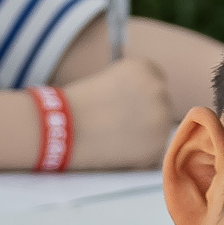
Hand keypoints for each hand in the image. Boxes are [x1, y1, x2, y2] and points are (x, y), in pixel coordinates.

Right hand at [61, 56, 171, 170]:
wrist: (62, 128)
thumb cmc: (76, 105)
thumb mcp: (107, 79)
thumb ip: (131, 86)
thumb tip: (143, 101)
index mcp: (145, 69)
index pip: (155, 80)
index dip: (139, 95)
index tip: (125, 106)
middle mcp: (158, 90)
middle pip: (161, 104)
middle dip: (145, 115)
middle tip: (119, 126)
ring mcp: (160, 119)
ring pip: (158, 129)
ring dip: (144, 135)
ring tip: (115, 139)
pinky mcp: (155, 147)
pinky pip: (152, 152)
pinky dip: (138, 156)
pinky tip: (117, 151)